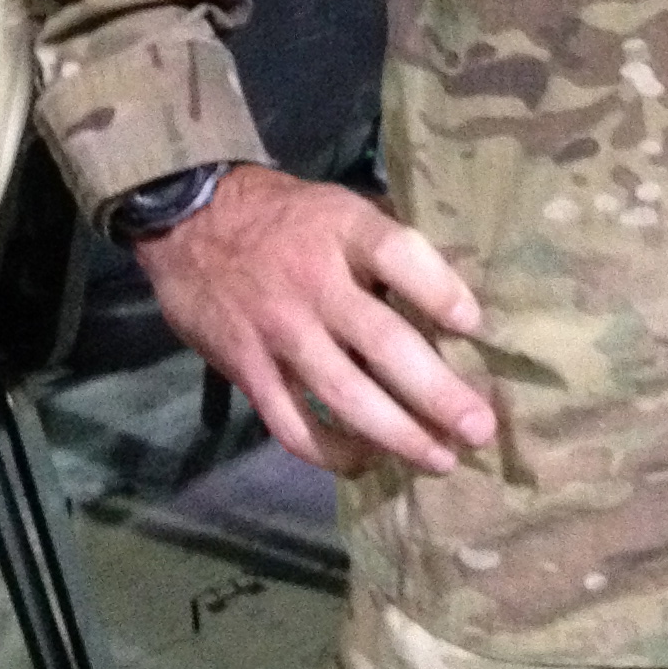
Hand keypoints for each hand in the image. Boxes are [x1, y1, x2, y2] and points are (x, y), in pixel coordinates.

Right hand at [134, 164, 492, 477]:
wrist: (188, 223)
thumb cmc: (284, 216)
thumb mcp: (338, 206)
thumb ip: (385, 244)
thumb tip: (451, 289)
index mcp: (343, 230)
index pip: (400, 257)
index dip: (440, 291)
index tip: (474, 325)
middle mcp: (315, 284)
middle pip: (385, 344)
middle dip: (438, 394)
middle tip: (479, 429)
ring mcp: (280, 333)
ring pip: (346, 396)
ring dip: (399, 436)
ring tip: (441, 460)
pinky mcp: (249, 372)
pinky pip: (294, 426)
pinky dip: (332, 452)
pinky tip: (366, 462)